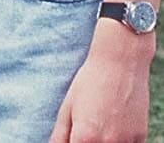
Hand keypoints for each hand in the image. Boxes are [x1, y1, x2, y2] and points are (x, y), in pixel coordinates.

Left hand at [49, 21, 153, 142]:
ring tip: (100, 121)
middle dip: (86, 141)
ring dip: (103, 141)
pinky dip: (118, 140)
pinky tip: (114, 122)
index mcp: (85, 138)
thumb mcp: (66, 108)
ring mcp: (126, 142)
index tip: (74, 136)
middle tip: (86, 125)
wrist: (119, 65)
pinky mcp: (140, 137)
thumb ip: (59, 136)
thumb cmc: (88, 84)